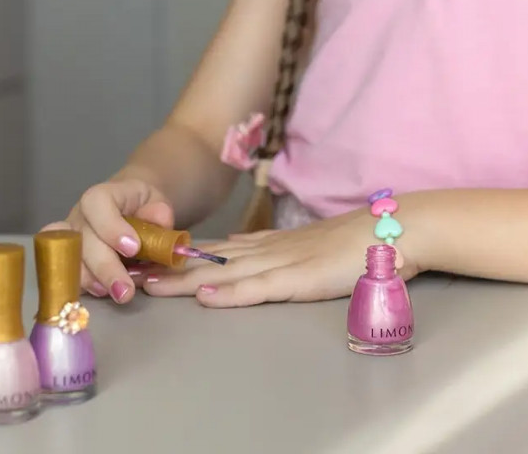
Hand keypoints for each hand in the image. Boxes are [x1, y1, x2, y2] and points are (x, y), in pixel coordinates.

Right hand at [41, 177, 173, 304]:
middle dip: (105, 267)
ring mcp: (69, 239)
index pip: (97, 203)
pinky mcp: (68, 260)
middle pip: (83, 239)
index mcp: (102, 195)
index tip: (133, 248)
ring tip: (116, 295)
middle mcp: (80, 216)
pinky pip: (67, 274)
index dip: (111, 226)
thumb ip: (159, 212)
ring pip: (70, 260)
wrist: (130, 209)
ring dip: (92, 281)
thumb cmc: (142, 206)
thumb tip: (159, 223)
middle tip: (126, 290)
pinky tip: (103, 294)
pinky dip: (84, 287)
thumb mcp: (157, 201)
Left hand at [139, 206, 421, 307]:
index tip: (150, 260)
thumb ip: (274, 247)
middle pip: (212, 261)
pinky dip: (229, 294)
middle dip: (171, 269)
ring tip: (153, 286)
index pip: (220, 250)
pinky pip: (259, 288)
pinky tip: (205, 297)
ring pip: (226, 273)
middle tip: (134, 274)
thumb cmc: (359, 242)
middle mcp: (271, 250)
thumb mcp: (308, 243)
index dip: (183, 256)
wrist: (394, 230)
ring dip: (186, 281)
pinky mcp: (300, 278)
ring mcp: (284, 262)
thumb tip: (238, 245)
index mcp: (273, 243)